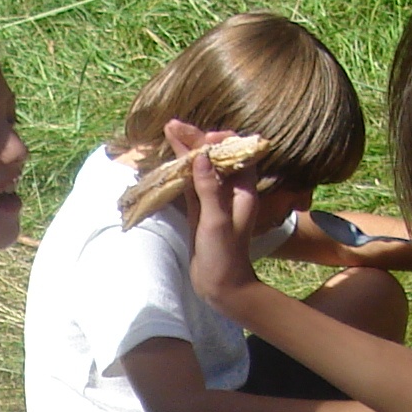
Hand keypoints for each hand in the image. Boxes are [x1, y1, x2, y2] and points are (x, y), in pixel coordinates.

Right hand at [167, 118, 273, 309]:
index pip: (235, 153)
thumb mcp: (216, 221)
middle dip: (196, 139)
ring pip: (200, 168)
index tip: (200, 136)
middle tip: (173, 124)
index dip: (219, 140)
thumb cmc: (225, 256)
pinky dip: (180, 170)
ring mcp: (214, 200)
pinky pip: (190, 183)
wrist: (222, 287)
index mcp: (243, 190)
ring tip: (168, 131)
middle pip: (214, 156)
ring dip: (186, 150)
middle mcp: (231, 191)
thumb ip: (209, 189)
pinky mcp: (200, 210)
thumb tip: (201, 157)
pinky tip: (169, 158)